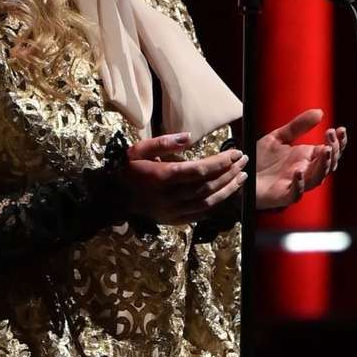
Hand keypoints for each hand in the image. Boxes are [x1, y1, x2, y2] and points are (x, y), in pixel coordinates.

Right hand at [117, 132, 247, 224]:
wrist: (113, 198)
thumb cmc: (127, 169)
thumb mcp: (138, 149)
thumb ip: (163, 142)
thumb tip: (188, 137)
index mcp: (163, 177)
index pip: (200, 170)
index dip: (220, 162)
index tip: (235, 153)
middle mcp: (170, 196)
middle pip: (208, 185)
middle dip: (229, 172)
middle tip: (244, 161)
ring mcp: (173, 211)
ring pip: (208, 202)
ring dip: (228, 189)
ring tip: (242, 177)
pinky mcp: (173, 220)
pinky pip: (200, 214)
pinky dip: (215, 204)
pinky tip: (226, 193)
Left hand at [255, 108, 346, 210]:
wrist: (241, 173)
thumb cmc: (259, 159)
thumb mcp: (278, 137)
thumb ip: (298, 126)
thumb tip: (319, 113)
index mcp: (306, 158)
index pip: (329, 151)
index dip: (338, 142)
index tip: (340, 130)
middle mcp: (304, 171)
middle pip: (327, 165)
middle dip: (333, 151)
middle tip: (330, 137)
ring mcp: (294, 184)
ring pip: (316, 179)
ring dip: (323, 165)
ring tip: (324, 150)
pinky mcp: (282, 195)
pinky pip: (295, 194)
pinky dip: (299, 184)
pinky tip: (299, 171)